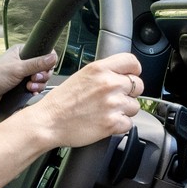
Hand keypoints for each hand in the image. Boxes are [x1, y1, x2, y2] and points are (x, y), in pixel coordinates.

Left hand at [0, 45, 59, 110]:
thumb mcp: (18, 68)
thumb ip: (37, 63)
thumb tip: (53, 57)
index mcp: (21, 52)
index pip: (43, 52)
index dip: (47, 62)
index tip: (43, 69)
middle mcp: (23, 62)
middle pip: (44, 68)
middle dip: (42, 76)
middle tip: (33, 79)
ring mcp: (22, 75)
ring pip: (40, 79)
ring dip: (38, 85)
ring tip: (29, 87)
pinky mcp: (21, 86)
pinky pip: (35, 88)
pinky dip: (34, 91)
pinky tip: (29, 93)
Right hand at [23, 53, 144, 148]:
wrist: (48, 122)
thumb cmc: (60, 101)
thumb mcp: (81, 76)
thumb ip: (103, 73)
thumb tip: (121, 75)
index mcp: (99, 69)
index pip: (132, 62)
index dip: (133, 71)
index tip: (131, 76)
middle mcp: (108, 84)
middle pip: (138, 85)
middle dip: (129, 93)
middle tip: (114, 99)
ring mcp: (112, 104)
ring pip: (135, 106)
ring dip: (124, 110)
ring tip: (106, 112)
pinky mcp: (112, 123)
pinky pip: (129, 123)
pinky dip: (119, 125)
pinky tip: (105, 122)